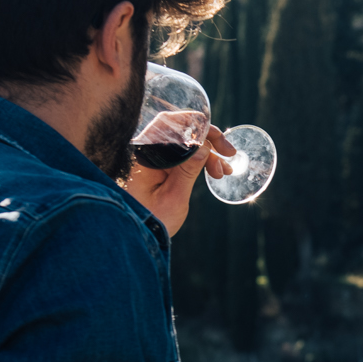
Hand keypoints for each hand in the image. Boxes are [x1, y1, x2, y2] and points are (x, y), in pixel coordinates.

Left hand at [124, 118, 233, 237]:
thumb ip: (188, 170)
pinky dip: (199, 161)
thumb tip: (204, 146)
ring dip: (207, 152)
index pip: (171, 124)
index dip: (199, 125)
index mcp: (145, 156)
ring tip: (223, 171)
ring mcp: (153, 160)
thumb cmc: (150, 220)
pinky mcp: (158, 168)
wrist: (133, 237)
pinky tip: (214, 172)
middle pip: (179, 130)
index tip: (220, 141)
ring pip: (184, 143)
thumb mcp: (174, 197)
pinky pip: (181, 156)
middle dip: (208, 139)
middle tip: (229, 153)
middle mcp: (147, 152)